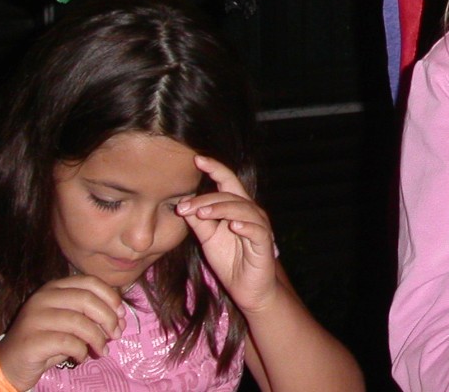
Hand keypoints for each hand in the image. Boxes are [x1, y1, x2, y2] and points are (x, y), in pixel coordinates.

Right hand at [0, 275, 124, 387]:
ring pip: (79, 322)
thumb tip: (121, 320)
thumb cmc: (46, 341)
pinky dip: (81, 350)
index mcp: (54, 287)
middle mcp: (42, 298)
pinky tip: (82, 357)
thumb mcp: (71, 324)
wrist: (9, 364)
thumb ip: (92, 317)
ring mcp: (34, 318)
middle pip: (87, 300)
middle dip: (108, 318)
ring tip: (102, 350)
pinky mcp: (31, 340)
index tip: (122, 313)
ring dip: (97, 338)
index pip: (89, 282)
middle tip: (117, 334)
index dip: (110, 296)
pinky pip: (68, 342)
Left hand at [176, 155, 278, 313]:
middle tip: (183, 207)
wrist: (249, 289)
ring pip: (242, 209)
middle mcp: (250, 211)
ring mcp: (259, 226)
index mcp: (236, 207)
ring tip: (201, 214)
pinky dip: (245, 225)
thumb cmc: (231, 260)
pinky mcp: (265, 243)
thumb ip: (199, 222)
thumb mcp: (209, 239)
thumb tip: (183, 204)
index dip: (214, 168)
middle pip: (231, 194)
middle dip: (206, 198)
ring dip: (220, 209)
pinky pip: (256, 229)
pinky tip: (232, 226)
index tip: (197, 159)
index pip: (227, 182)